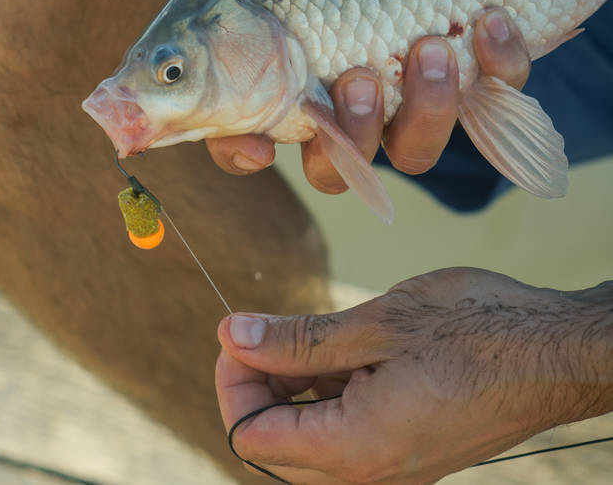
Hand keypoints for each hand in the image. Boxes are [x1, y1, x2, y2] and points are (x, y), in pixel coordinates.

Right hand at [205, 0, 531, 191]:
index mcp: (278, 58)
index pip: (241, 131)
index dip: (242, 151)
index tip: (261, 145)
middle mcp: (338, 90)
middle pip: (331, 161)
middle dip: (349, 136)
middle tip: (360, 78)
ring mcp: (407, 91)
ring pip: (409, 150)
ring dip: (422, 115)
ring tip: (431, 46)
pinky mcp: (470, 74)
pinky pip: (488, 103)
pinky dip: (494, 73)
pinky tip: (494, 19)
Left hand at [215, 268, 612, 483]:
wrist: (560, 352)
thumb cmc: (477, 331)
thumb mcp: (376, 323)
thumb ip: (297, 340)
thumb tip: (232, 336)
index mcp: (357, 448)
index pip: (252, 438)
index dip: (233, 383)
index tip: (238, 334)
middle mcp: (372, 473)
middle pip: (275, 447)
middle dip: (256, 388)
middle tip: (264, 333)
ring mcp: (393, 466)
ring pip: (308, 441)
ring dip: (292, 390)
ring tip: (307, 337)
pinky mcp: (409, 450)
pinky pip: (345, 435)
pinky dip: (327, 395)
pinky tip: (340, 352)